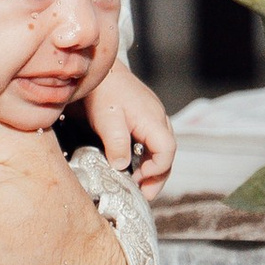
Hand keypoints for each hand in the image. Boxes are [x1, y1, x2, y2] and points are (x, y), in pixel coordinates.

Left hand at [81, 59, 175, 195]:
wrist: (97, 68)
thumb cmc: (103, 91)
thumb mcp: (106, 119)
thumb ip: (116, 142)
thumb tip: (122, 167)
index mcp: (153, 119)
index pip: (167, 150)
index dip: (157, 170)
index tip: (139, 180)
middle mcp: (157, 119)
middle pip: (168, 154)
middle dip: (158, 177)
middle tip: (144, 195)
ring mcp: (152, 118)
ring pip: (161, 149)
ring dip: (152, 169)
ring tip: (139, 185)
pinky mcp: (143, 118)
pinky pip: (152, 142)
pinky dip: (146, 158)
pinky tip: (134, 167)